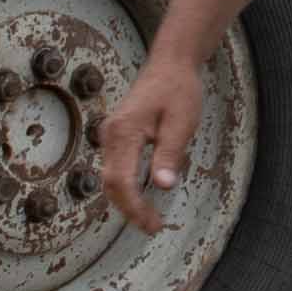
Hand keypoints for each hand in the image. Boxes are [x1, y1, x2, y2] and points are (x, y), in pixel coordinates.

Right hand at [102, 33, 204, 215]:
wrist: (170, 63)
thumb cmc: (178, 89)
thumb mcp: (182, 122)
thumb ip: (170, 154)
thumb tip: (163, 186)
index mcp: (125, 131)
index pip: (121, 180)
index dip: (135, 207)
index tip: (152, 224)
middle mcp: (111, 134)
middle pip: (110, 184)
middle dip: (129, 210)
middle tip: (152, 226)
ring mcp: (111, 135)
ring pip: (110, 178)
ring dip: (126, 201)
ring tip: (148, 217)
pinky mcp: (116, 136)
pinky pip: (114, 168)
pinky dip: (125, 187)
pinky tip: (141, 197)